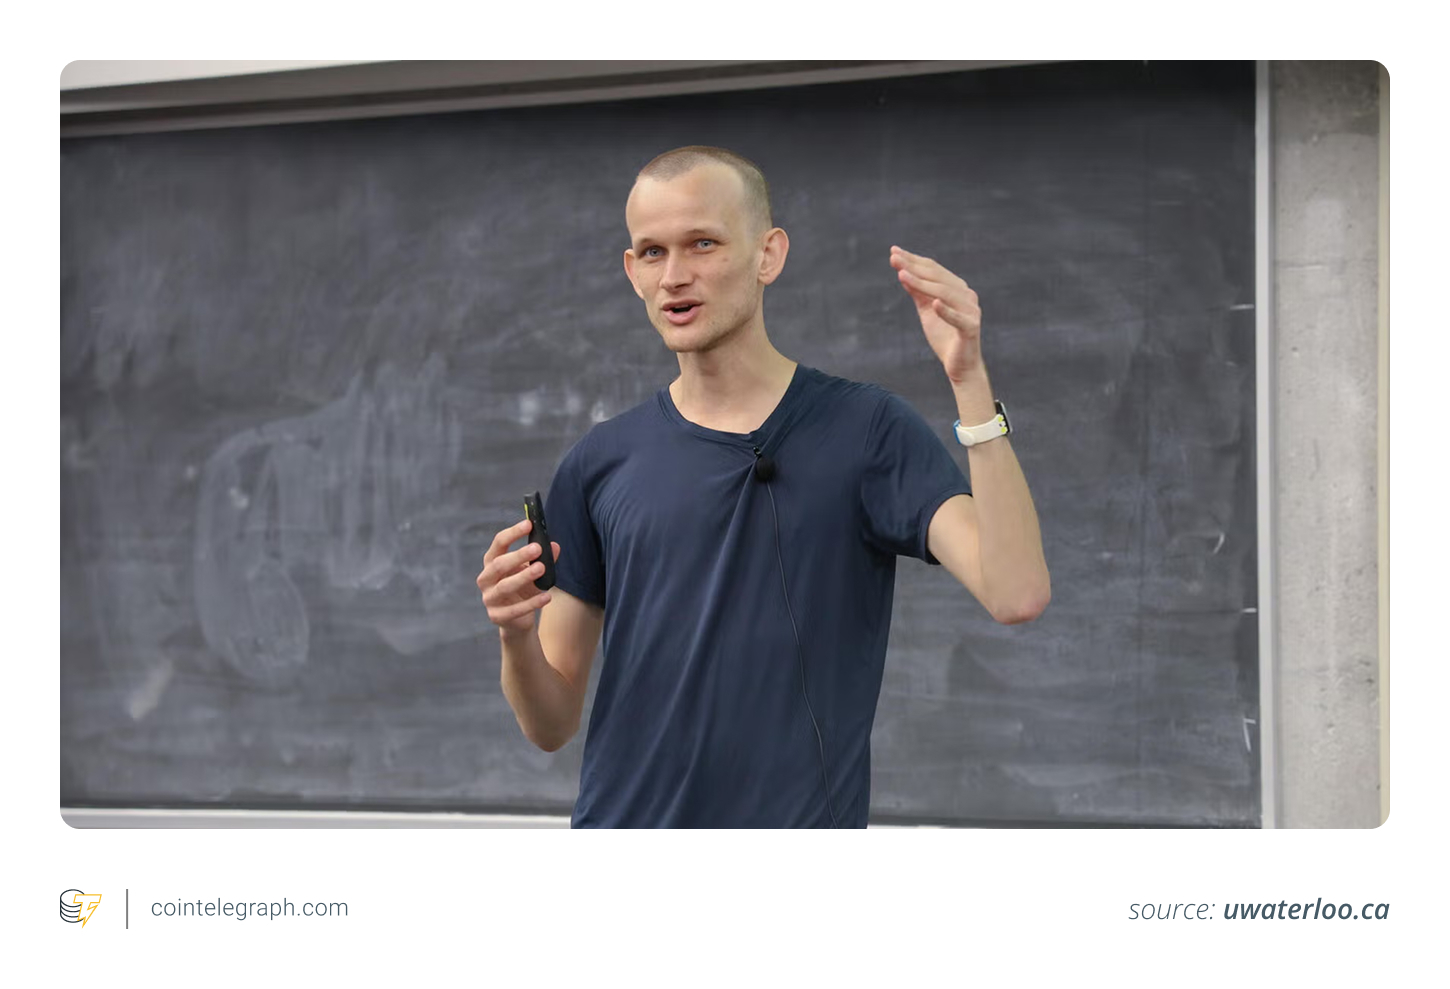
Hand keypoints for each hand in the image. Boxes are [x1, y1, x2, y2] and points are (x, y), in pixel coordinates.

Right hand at [477, 518, 560, 638]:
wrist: (517, 620)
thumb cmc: (523, 589)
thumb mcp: (534, 572)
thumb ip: (544, 560)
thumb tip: (555, 546)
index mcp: (492, 562)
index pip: (499, 543)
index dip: (513, 533)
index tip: (529, 524)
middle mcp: (486, 579)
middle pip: (499, 564)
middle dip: (518, 555)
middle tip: (538, 548)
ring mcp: (489, 598)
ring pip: (504, 586)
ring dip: (524, 576)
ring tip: (541, 568)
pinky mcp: (497, 616)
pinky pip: (514, 610)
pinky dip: (532, 603)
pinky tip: (547, 596)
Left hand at [890, 246, 982, 383]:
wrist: (960, 366)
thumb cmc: (944, 336)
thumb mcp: (926, 311)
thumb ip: (918, 293)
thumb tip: (902, 272)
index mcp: (957, 289)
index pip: (934, 269)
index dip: (913, 260)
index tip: (893, 252)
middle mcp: (966, 295)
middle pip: (938, 277)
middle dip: (914, 267)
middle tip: (894, 258)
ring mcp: (971, 311)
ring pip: (945, 293)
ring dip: (922, 284)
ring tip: (902, 275)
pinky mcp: (971, 328)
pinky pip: (958, 318)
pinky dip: (946, 311)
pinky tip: (934, 303)